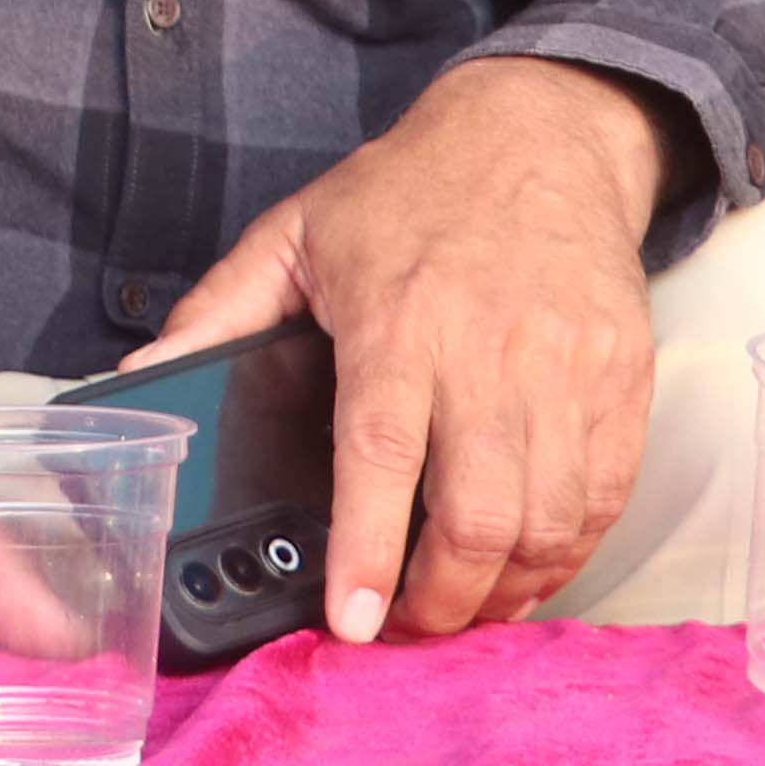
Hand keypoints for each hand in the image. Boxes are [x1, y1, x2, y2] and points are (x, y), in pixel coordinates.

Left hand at [121, 57, 661, 644]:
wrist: (543, 135)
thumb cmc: (413, 190)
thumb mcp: (298, 231)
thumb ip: (219, 310)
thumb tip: (141, 377)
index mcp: (399, 319)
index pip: (382, 455)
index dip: (366, 551)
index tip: (352, 620)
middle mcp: (490, 352)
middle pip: (477, 514)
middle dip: (439, 603)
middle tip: (402, 630)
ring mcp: (569, 370)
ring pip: (546, 523)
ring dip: (501, 591)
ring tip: (458, 607)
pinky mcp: (623, 382)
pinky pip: (604, 498)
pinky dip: (566, 556)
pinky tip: (526, 571)